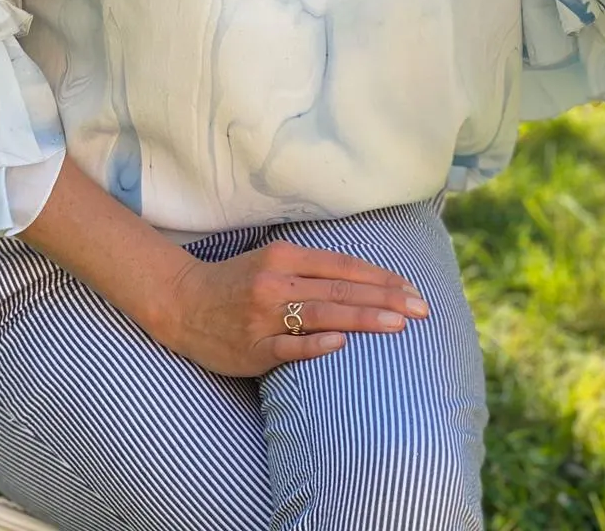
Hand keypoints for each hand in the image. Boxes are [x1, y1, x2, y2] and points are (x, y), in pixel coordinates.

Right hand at [163, 238, 430, 376]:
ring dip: (364, 318)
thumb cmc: (236, 283)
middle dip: (386, 298)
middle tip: (422, 308)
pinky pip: (288, 347)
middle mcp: (277, 282)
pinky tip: (341, 342)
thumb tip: (363, 279)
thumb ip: (312, 269)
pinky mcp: (252, 347)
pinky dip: (315, 343)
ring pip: (322, 314)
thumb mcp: (273, 262)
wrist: (182, 303)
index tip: (411, 289)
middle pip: (341, 289)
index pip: (343, 265)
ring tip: (398, 324)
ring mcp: (264, 315)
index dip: (380, 276)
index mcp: (284, 256)